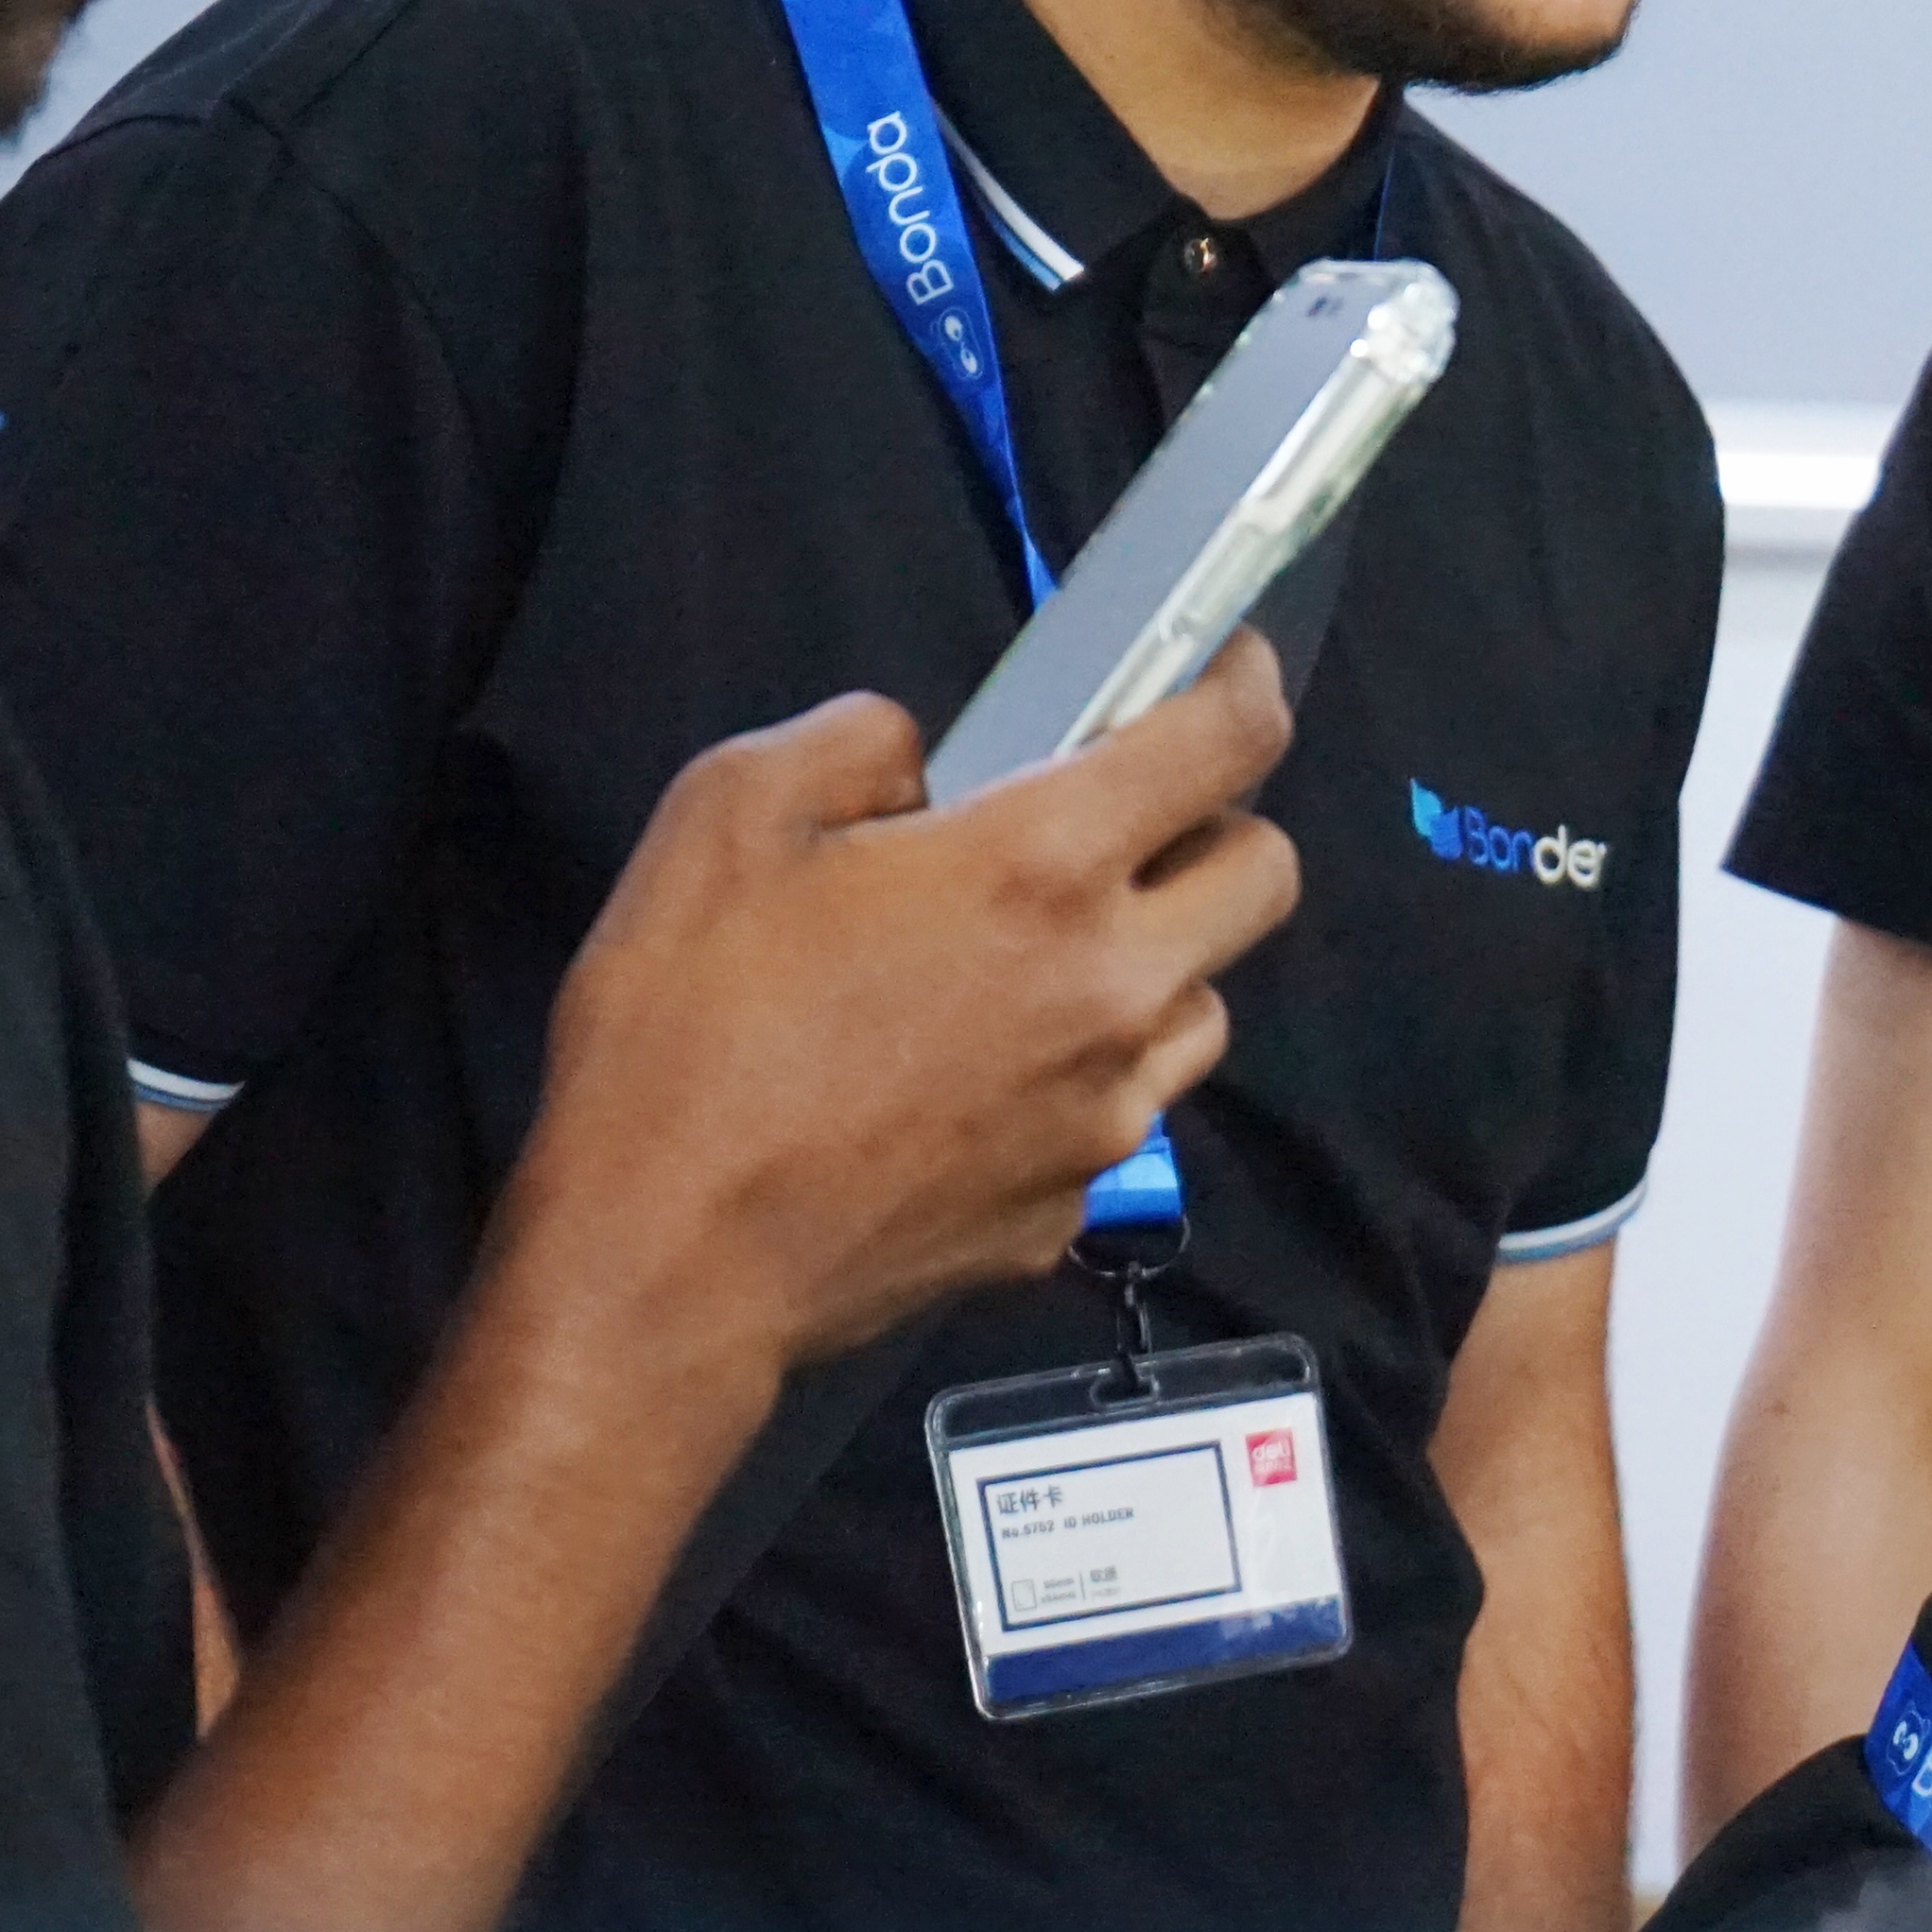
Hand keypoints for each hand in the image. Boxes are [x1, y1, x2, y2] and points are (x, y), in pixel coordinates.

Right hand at [497, 638, 1301, 1380]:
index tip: (1229, 670)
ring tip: (1035, 962)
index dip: (1242, 685)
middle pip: (1265, 875)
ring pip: (1205, 1004)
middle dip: (1217, 829)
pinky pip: (1122, 1113)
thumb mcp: (726, 815)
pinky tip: (978, 1078)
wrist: (666, 1261)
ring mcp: (1109, 1111)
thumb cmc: (684, 1032)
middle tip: (1123, 827)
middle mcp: (1114, 987)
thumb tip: (921, 756)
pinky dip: (1083, 1077)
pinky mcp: (1073, 1207)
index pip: (1225, 745)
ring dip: (1155, 963)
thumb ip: (852, 744)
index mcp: (1041, 868)